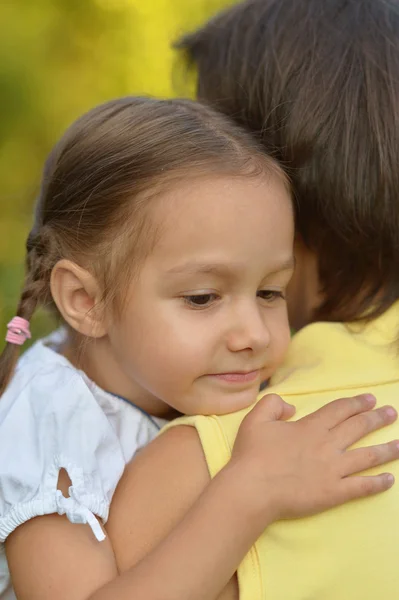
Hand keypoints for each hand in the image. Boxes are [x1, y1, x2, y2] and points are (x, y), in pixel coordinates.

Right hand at [230, 393, 398, 520]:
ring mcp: (333, 470)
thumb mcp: (256, 418)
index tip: (370, 399)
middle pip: (358, 428)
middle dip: (377, 418)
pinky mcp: (333, 493)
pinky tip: (390, 480)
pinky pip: (361, 487)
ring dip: (387, 449)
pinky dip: (377, 483)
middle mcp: (327, 445)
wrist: (252, 489)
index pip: (339, 410)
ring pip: (367, 456)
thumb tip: (292, 408)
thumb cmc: (252, 454)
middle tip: (391, 413)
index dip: (356, 403)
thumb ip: (274, 404)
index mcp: (310, 427)